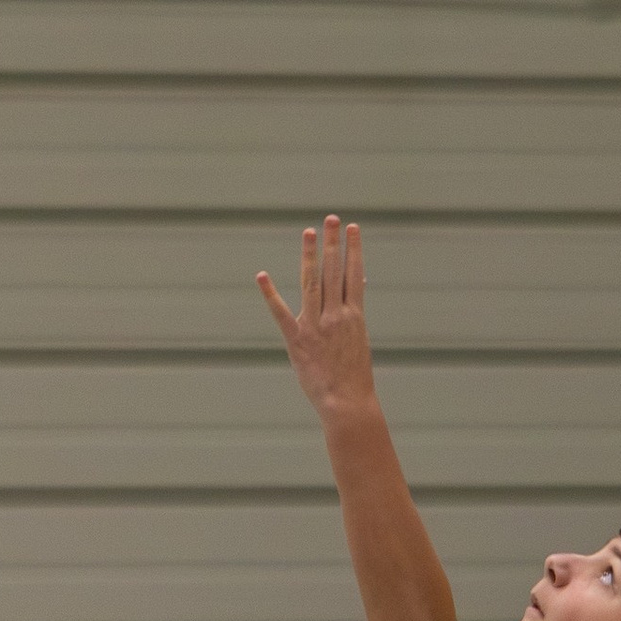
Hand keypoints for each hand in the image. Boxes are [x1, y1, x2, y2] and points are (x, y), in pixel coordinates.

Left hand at [257, 214, 377, 419]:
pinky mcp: (296, 339)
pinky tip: (261, 275)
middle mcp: (336, 315)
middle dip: (333, 243)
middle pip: (334, 271)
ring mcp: (316, 326)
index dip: (353, 249)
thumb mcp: (359, 339)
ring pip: (313, 283)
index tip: (353, 228)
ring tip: (310, 232)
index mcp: (354, 315)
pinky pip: (280, 312)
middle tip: (331, 218)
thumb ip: (353, 312)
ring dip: (310, 255)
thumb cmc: (354, 374)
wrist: (347, 401)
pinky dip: (270, 294)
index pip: (355, 274)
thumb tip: (358, 288)